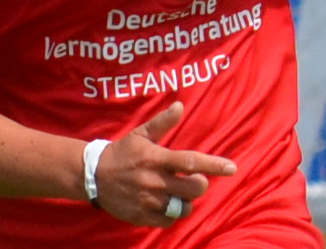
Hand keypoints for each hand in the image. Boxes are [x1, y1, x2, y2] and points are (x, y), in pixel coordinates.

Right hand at [93, 101, 236, 226]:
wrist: (93, 176)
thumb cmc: (122, 153)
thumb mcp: (140, 135)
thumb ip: (162, 123)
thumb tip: (180, 105)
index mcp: (156, 158)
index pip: (191, 162)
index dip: (214, 165)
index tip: (232, 168)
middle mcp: (155, 181)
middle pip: (194, 189)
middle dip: (199, 185)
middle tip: (192, 180)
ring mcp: (149, 201)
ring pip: (184, 208)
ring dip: (185, 201)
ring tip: (176, 193)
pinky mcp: (143, 216)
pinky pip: (169, 220)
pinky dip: (171, 214)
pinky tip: (163, 204)